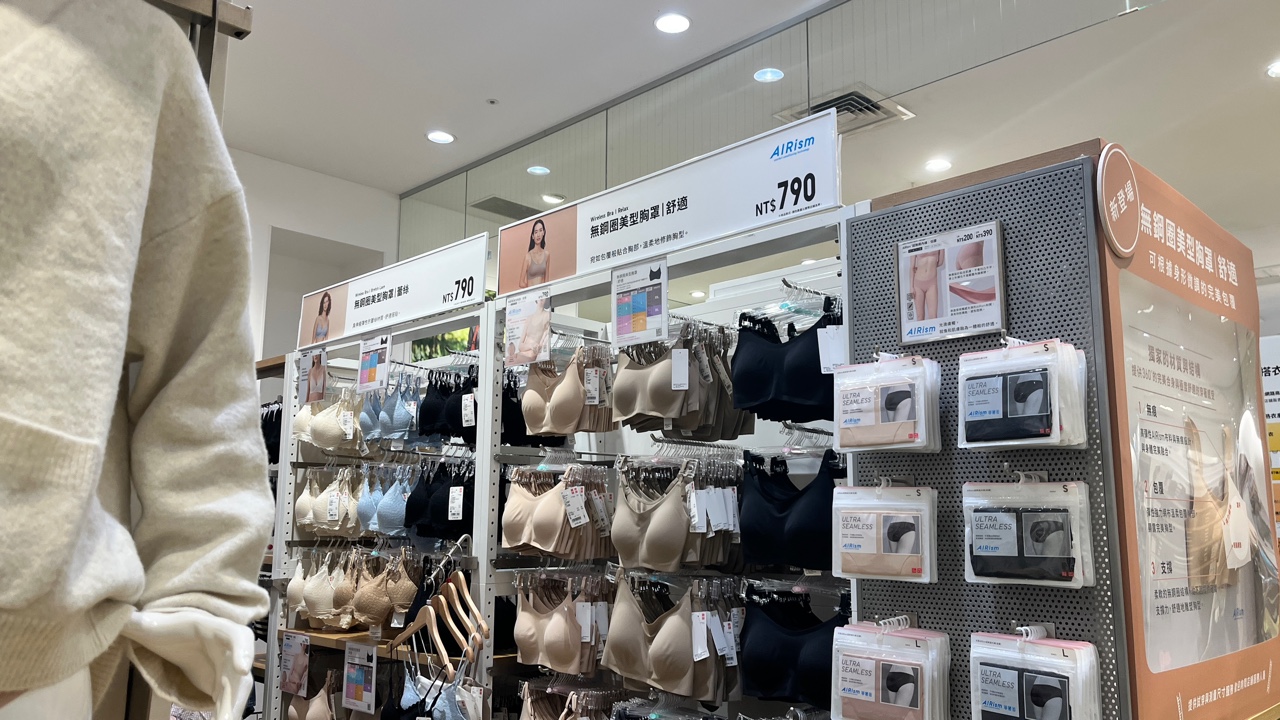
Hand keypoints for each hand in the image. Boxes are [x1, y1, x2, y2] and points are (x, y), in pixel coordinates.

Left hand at [122, 609, 254, 719]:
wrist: (176, 640)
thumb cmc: (168, 629)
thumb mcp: (152, 625)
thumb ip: (138, 623)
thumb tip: (121, 617)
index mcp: (214, 630)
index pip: (237, 635)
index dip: (243, 650)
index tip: (242, 669)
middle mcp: (227, 651)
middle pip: (241, 672)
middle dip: (238, 694)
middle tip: (229, 717)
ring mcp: (227, 670)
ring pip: (236, 692)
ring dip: (231, 710)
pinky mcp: (221, 686)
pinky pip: (226, 703)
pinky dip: (224, 713)